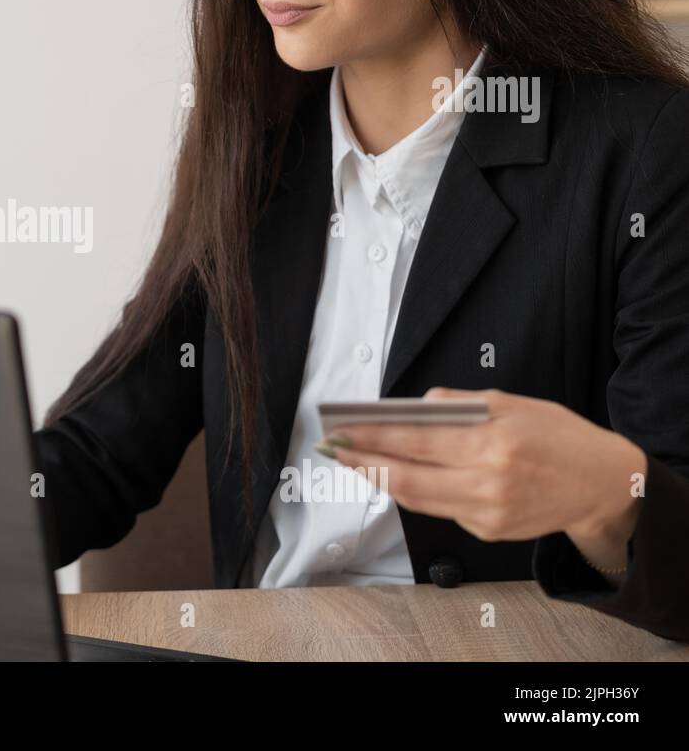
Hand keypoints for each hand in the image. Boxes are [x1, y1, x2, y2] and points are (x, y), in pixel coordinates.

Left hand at [319, 387, 646, 572]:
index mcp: (493, 444)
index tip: (342, 430)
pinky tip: (396, 476)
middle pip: (406, 476)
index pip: (415, 441)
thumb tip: (412, 407)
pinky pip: (440, 509)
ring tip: (356, 460)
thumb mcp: (513, 403)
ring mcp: (488, 513)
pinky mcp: (489, 531)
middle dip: (362, 462)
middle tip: (332, 449)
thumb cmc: (557, 436)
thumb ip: (459, 405)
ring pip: (416, 498)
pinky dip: (415, 491)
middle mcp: (488, 483)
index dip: (372, 437)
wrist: (602, 484)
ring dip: (381, 479)